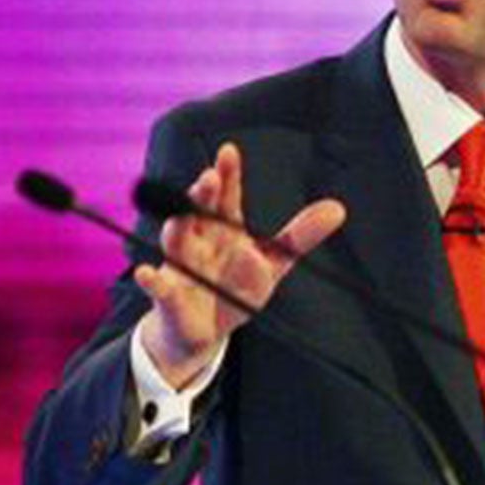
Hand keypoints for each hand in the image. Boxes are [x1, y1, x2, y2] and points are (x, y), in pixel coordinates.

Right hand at [136, 141, 346, 385]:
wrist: (204, 333)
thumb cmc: (236, 289)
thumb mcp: (274, 264)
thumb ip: (299, 236)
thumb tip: (338, 209)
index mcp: (224, 228)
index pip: (226, 196)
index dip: (227, 174)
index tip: (229, 151)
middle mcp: (199, 240)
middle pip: (197, 212)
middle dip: (201, 196)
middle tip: (209, 178)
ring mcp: (181, 266)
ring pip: (176, 242)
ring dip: (178, 229)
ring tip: (182, 217)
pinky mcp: (169, 296)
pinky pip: (158, 287)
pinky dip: (151, 281)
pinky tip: (147, 274)